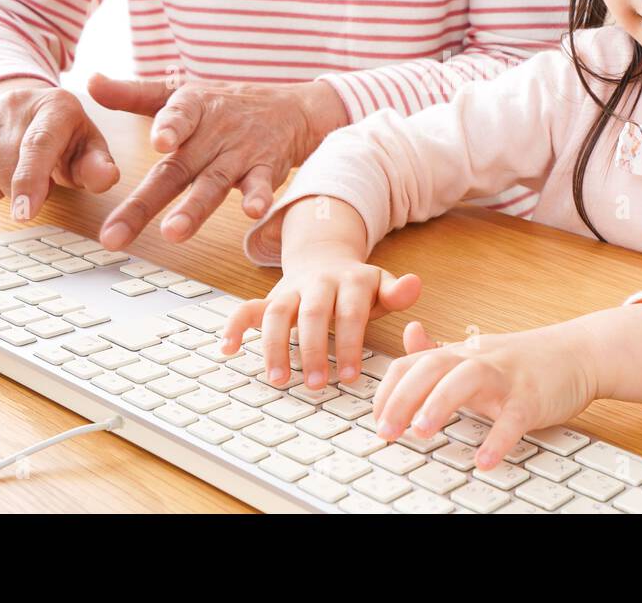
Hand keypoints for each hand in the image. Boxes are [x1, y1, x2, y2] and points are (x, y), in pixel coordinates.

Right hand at [0, 76, 119, 218]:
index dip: (30, 181)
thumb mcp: (90, 150)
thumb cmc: (66, 140)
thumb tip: (105, 177)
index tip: (24, 213)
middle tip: (28, 192)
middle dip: (13, 190)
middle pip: (2, 160)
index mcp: (57, 107)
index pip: (38, 144)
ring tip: (1, 184)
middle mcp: (16, 102)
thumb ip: (98, 166)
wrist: (35, 110)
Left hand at [88, 74, 347, 250]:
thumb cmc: (225, 104)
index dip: (170, 126)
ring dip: (195, 208)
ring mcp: (241, 154)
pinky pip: (263, 185)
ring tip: (174, 231)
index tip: (158, 142)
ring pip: (213, 184)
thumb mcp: (181, 92)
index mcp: (192, 110)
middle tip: (115, 233)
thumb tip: (90, 82)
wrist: (291, 109)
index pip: (177, 117)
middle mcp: (213, 134)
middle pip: (177, 170)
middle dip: (145, 203)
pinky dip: (260, 198)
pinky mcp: (267, 170)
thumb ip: (134, 93)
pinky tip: (253, 213)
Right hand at [218, 254, 422, 388]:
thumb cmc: (358, 286)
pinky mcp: (270, 297)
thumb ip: (397, 291)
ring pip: (276, 313)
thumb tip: (415, 285)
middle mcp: (317, 282)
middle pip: (312, 315)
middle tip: (315, 384)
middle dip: (312, 350)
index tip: (350, 378)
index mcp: (350, 279)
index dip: (349, 345)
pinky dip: (234, 325)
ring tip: (278, 379)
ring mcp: (290, 289)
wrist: (326, 257)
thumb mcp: (382, 285)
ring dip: (274, 346)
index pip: (350, 313)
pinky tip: (227, 348)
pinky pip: (247, 308)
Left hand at [372, 319, 602, 470]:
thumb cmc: (523, 360)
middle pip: (432, 367)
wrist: (579, 353)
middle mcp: (478, 360)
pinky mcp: (532, 397)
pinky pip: (513, 416)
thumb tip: (408, 334)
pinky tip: (483, 460)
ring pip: (467, 379)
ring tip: (422, 433)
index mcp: (459, 354)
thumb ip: (439, 350)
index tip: (375, 418)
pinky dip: (498, 438)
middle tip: (386, 431)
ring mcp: (506, 376)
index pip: (411, 364)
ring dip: (440, 403)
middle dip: (403, 398)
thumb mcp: (476, 352)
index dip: (388, 390)